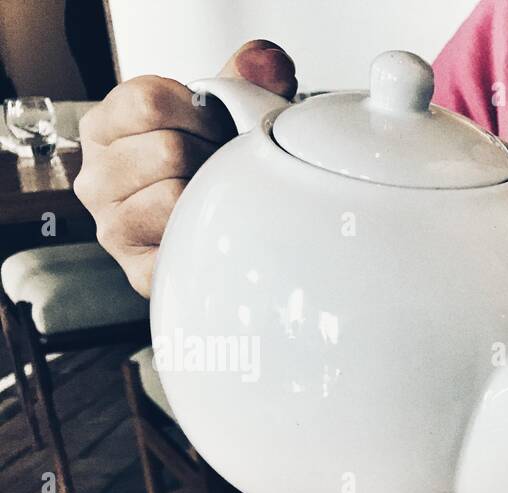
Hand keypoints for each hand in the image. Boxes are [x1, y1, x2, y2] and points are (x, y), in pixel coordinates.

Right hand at [75, 40, 296, 296]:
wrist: (214, 226)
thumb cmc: (209, 166)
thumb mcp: (220, 113)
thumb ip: (243, 80)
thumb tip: (269, 63)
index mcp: (104, 128)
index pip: (149, 102)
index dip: (197, 113)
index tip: (208, 128)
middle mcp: (95, 178)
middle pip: (168, 150)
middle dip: (208, 157)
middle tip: (214, 172)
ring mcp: (112, 227)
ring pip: (176, 197)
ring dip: (210, 197)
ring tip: (211, 200)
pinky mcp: (139, 271)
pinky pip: (182, 248)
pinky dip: (207, 240)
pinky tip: (211, 234)